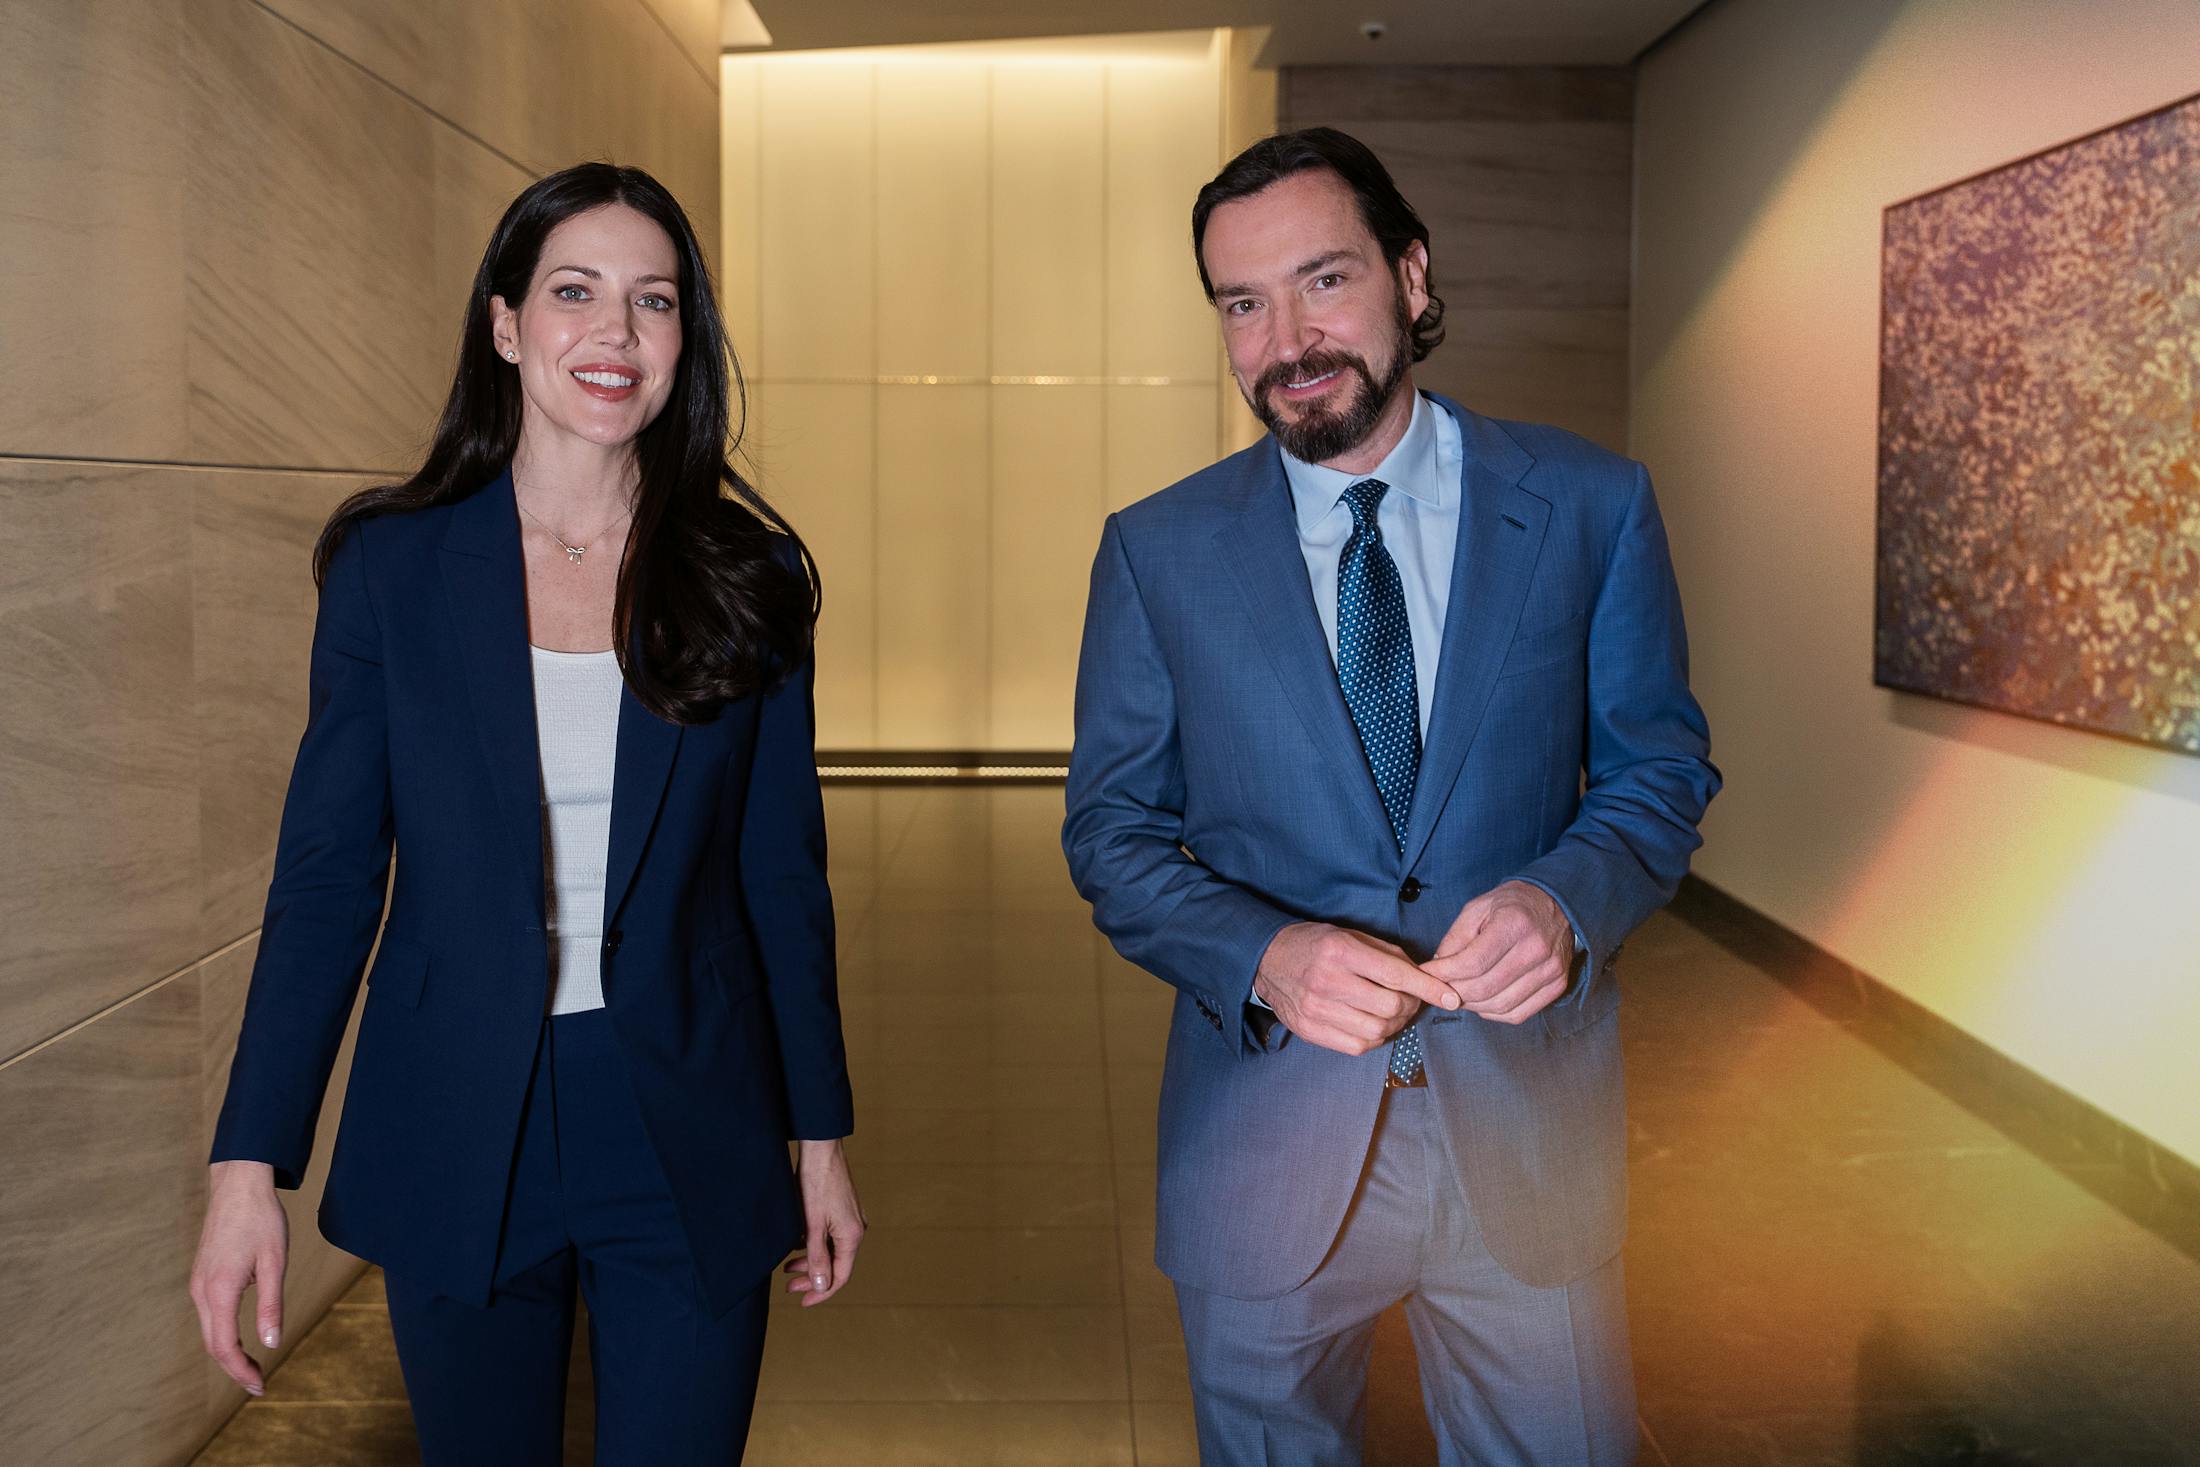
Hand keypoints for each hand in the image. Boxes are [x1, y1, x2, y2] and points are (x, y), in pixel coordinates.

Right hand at [190, 1160, 288, 1395]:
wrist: (238, 1185)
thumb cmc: (261, 1220)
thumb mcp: (275, 1262)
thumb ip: (271, 1305)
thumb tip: (271, 1344)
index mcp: (219, 1290)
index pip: (224, 1346)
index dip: (241, 1371)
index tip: (260, 1386)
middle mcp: (201, 1291)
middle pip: (212, 1344)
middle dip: (234, 1368)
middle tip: (259, 1385)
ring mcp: (197, 1284)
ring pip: (209, 1331)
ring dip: (228, 1353)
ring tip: (253, 1367)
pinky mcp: (201, 1277)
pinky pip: (209, 1315)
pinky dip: (222, 1335)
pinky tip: (241, 1339)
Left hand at [783, 1139, 863, 1306]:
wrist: (822, 1150)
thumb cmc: (816, 1184)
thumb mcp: (812, 1224)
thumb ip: (817, 1257)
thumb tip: (822, 1285)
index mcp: (852, 1236)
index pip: (840, 1276)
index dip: (821, 1292)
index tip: (802, 1301)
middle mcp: (856, 1230)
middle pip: (836, 1265)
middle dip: (812, 1278)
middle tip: (788, 1286)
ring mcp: (850, 1219)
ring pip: (832, 1251)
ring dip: (811, 1262)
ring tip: (787, 1267)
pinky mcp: (843, 1210)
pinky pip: (830, 1237)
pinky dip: (814, 1246)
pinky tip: (796, 1244)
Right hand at [1253, 921, 1461, 1056]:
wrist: (1267, 960)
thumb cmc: (1315, 944)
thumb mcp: (1349, 935)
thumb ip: (1387, 954)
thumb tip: (1423, 976)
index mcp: (1340, 951)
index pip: (1395, 975)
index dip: (1428, 988)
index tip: (1449, 996)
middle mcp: (1327, 981)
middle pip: (1389, 1006)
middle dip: (1410, 1005)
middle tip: (1410, 999)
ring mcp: (1316, 1009)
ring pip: (1376, 1030)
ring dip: (1394, 1024)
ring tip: (1391, 1012)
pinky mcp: (1310, 1030)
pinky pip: (1357, 1046)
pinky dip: (1374, 1038)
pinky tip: (1372, 1023)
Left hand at [1421, 881, 1575, 1023]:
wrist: (1555, 904)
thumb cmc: (1513, 905)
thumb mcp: (1477, 908)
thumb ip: (1455, 938)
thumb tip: (1438, 968)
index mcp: (1515, 924)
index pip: (1473, 963)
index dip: (1445, 974)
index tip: (1429, 973)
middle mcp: (1537, 949)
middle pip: (1485, 988)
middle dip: (1455, 992)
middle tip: (1441, 987)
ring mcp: (1551, 970)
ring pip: (1500, 1005)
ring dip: (1472, 1006)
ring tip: (1460, 994)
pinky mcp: (1557, 985)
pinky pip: (1518, 1014)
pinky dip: (1494, 1013)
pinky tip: (1483, 1001)